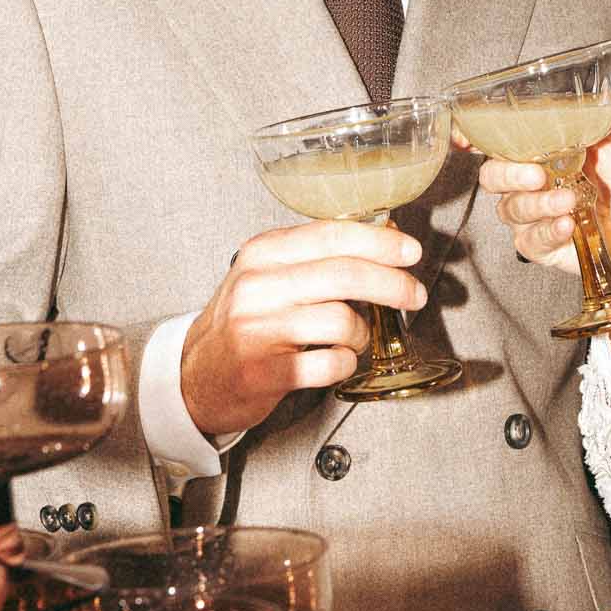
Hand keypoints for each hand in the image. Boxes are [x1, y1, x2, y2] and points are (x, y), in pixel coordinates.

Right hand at [181, 219, 425, 435]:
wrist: (196, 375)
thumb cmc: (244, 322)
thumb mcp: (270, 275)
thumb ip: (318, 256)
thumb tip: (387, 239)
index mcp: (262, 253)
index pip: (331, 235)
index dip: (379, 242)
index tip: (411, 251)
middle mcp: (257, 286)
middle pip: (344, 275)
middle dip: (391, 284)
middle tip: (414, 295)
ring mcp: (258, 329)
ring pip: (341, 321)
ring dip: (361, 332)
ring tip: (354, 337)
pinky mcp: (264, 372)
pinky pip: (330, 364)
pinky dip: (345, 363)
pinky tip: (335, 361)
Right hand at [475, 86, 610, 297]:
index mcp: (541, 150)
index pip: (497, 140)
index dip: (472, 137)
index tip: (465, 137)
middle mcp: (529, 180)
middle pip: (492, 176)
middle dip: (508, 175)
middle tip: (537, 175)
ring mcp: (532, 213)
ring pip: (510, 209)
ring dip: (537, 204)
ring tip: (568, 200)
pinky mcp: (540, 244)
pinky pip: (529, 240)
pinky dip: (547, 231)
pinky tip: (567, 225)